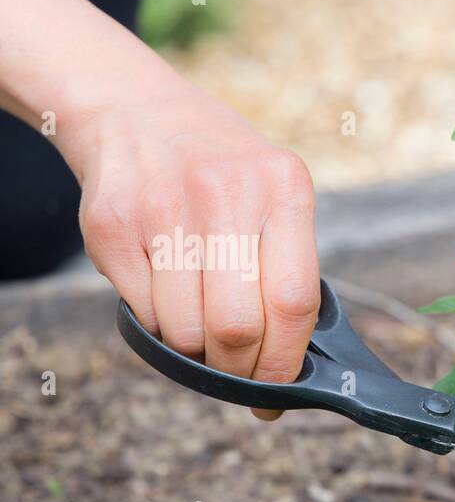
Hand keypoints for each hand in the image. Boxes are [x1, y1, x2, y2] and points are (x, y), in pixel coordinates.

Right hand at [66, 81, 320, 419]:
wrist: (135, 109)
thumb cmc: (223, 173)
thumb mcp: (274, 193)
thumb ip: (288, 266)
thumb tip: (294, 364)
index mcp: (284, 186)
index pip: (295, 302)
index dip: (286, 361)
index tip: (279, 392)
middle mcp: (226, 191)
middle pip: (238, 326)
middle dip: (238, 369)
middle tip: (237, 375)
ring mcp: (164, 206)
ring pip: (184, 329)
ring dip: (194, 350)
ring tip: (199, 330)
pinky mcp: (111, 223)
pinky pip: (142, 311)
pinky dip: (157, 323)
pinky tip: (165, 294)